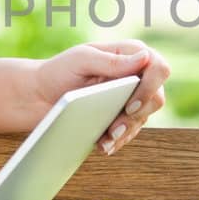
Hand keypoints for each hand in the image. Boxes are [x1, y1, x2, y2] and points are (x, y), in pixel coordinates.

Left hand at [31, 39, 170, 155]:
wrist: (39, 96)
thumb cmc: (59, 71)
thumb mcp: (81, 59)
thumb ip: (112, 60)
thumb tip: (145, 57)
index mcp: (130, 54)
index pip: (159, 68)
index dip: (151, 87)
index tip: (131, 105)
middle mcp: (136, 75)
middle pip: (156, 98)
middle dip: (137, 116)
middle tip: (114, 129)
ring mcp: (131, 97)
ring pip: (144, 118)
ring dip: (126, 131)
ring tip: (105, 141)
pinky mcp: (122, 117)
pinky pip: (130, 132)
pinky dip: (118, 140)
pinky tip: (104, 145)